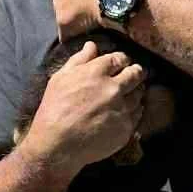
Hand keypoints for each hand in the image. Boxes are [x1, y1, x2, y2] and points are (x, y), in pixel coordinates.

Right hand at [21, 40, 145, 172]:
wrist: (57, 145)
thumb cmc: (53, 110)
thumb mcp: (60, 79)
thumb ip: (79, 60)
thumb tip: (92, 45)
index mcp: (96, 72)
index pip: (120, 58)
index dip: (121, 60)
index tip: (120, 65)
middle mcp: (113, 88)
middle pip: (136, 74)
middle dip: (135, 73)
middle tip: (133, 76)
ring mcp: (122, 108)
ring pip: (139, 94)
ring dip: (135, 92)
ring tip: (127, 96)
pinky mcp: (126, 127)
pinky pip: (138, 114)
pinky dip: (134, 110)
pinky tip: (124, 112)